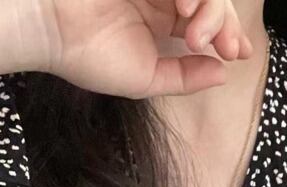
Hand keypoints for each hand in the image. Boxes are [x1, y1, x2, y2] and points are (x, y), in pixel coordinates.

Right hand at [26, 0, 252, 96]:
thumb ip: (184, 78)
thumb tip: (222, 74)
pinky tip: (184, 8)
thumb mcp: (145, 79)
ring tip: (196, 32)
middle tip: (226, 47)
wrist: (48, 28)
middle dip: (225, 22)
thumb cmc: (88, 58)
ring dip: (211, 7)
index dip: (228, 33)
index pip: (207, 19)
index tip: (237, 53)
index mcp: (161, 19)